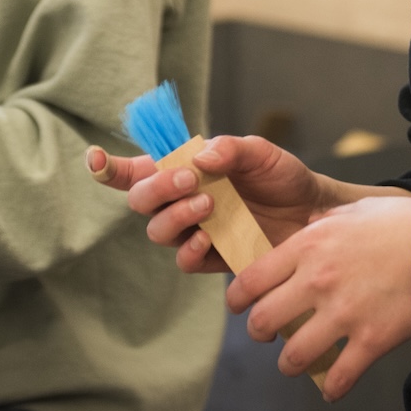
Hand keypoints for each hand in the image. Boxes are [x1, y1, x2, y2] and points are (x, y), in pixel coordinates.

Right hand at [86, 136, 328, 273]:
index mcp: (184, 169)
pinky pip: (185, 261)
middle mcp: (182, 201)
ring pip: (157, 231)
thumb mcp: (261, 152)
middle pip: (140, 200)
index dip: (108, 167)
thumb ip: (230, 148)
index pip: (136, 169)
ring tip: (207, 205)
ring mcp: (195, 231)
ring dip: (175, 216)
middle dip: (156, 189)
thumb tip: (198, 157)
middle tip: (188, 179)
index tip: (94, 159)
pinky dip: (189, 250)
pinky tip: (207, 238)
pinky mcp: (214, 258)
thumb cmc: (282, 177)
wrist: (315, 214)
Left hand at [229, 194, 410, 401]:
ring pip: (293, 356)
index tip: (237, 306)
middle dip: (259, 331)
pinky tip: (332, 387)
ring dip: (289, 363)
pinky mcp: (370, 340)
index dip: (236, 298)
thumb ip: (321, 224)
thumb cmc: (400, 224)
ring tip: (295, 362)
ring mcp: (343, 314)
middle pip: (263, 320)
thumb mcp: (351, 212)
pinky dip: (332, 387)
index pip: (251, 279)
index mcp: (309, 248)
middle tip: (265, 333)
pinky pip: (338, 376)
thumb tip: (307, 228)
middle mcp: (318, 282)